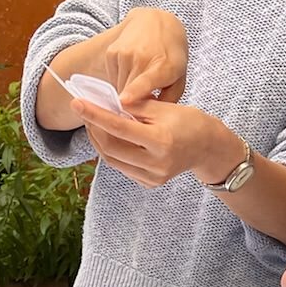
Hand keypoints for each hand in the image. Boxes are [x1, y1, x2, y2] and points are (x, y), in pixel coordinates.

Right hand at [53, 8, 187, 111]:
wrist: (157, 23)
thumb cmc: (171, 57)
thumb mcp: (179, 78)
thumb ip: (168, 100)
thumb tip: (150, 122)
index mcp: (164, 65)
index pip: (146, 80)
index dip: (134, 92)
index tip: (123, 102)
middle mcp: (141, 57)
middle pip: (127, 91)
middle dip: (129, 108)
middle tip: (134, 122)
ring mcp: (124, 53)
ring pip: (117, 87)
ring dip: (124, 96)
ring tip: (135, 95)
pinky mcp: (112, 52)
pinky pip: (112, 79)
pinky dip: (119, 84)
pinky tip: (130, 76)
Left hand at [81, 99, 235, 188]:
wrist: (208, 148)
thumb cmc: (188, 122)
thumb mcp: (163, 108)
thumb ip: (133, 107)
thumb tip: (105, 103)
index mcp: (161, 140)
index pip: (119, 128)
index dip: (95, 115)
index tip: (77, 103)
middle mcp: (156, 163)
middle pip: (111, 148)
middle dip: (94, 129)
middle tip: (85, 111)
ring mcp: (153, 177)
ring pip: (113, 161)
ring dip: (99, 141)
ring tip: (95, 124)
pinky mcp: (150, 183)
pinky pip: (123, 168)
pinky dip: (112, 152)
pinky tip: (111, 138)